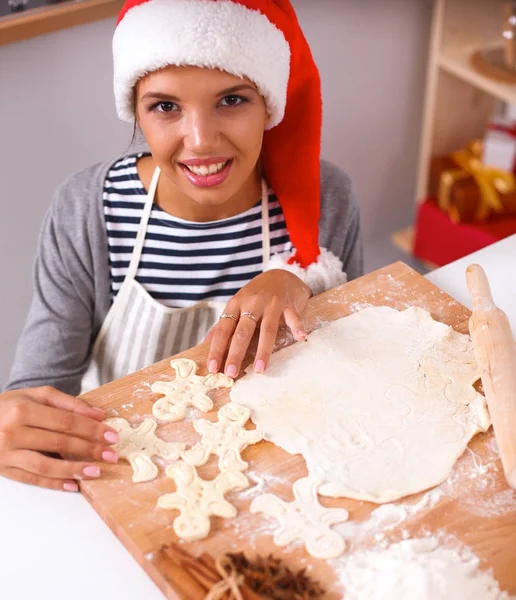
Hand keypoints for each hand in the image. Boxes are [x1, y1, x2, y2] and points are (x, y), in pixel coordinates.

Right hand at [0, 386, 119, 491]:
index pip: (66, 422)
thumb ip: (68, 403)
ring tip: (96, 472)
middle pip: (59, 443)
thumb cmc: (9, 406)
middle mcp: (14, 433)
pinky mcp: (3, 470)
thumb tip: (98, 414)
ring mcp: (7, 454)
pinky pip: (32, 479)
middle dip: (89, 450)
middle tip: (111, 455)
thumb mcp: (37, 396)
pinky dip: (54, 483)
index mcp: (23, 410)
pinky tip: (73, 485)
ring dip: (74, 470)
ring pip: (46, 466)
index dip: (92, 429)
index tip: (111, 435)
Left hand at [207, 270, 310, 376]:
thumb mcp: (237, 305)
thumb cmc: (255, 295)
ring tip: (259, 370)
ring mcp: (272, 303)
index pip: (224, 329)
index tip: (213, 367)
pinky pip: (294, 317)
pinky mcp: (289, 304)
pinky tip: (300, 338)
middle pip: (243, 331)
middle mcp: (252, 303)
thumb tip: (205, 345)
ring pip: (267, 329)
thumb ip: (223, 325)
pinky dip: (297, 327)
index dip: (217, 348)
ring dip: (263, 350)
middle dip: (236, 353)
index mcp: (236, 305)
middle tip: (231, 373)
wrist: (280, 276)